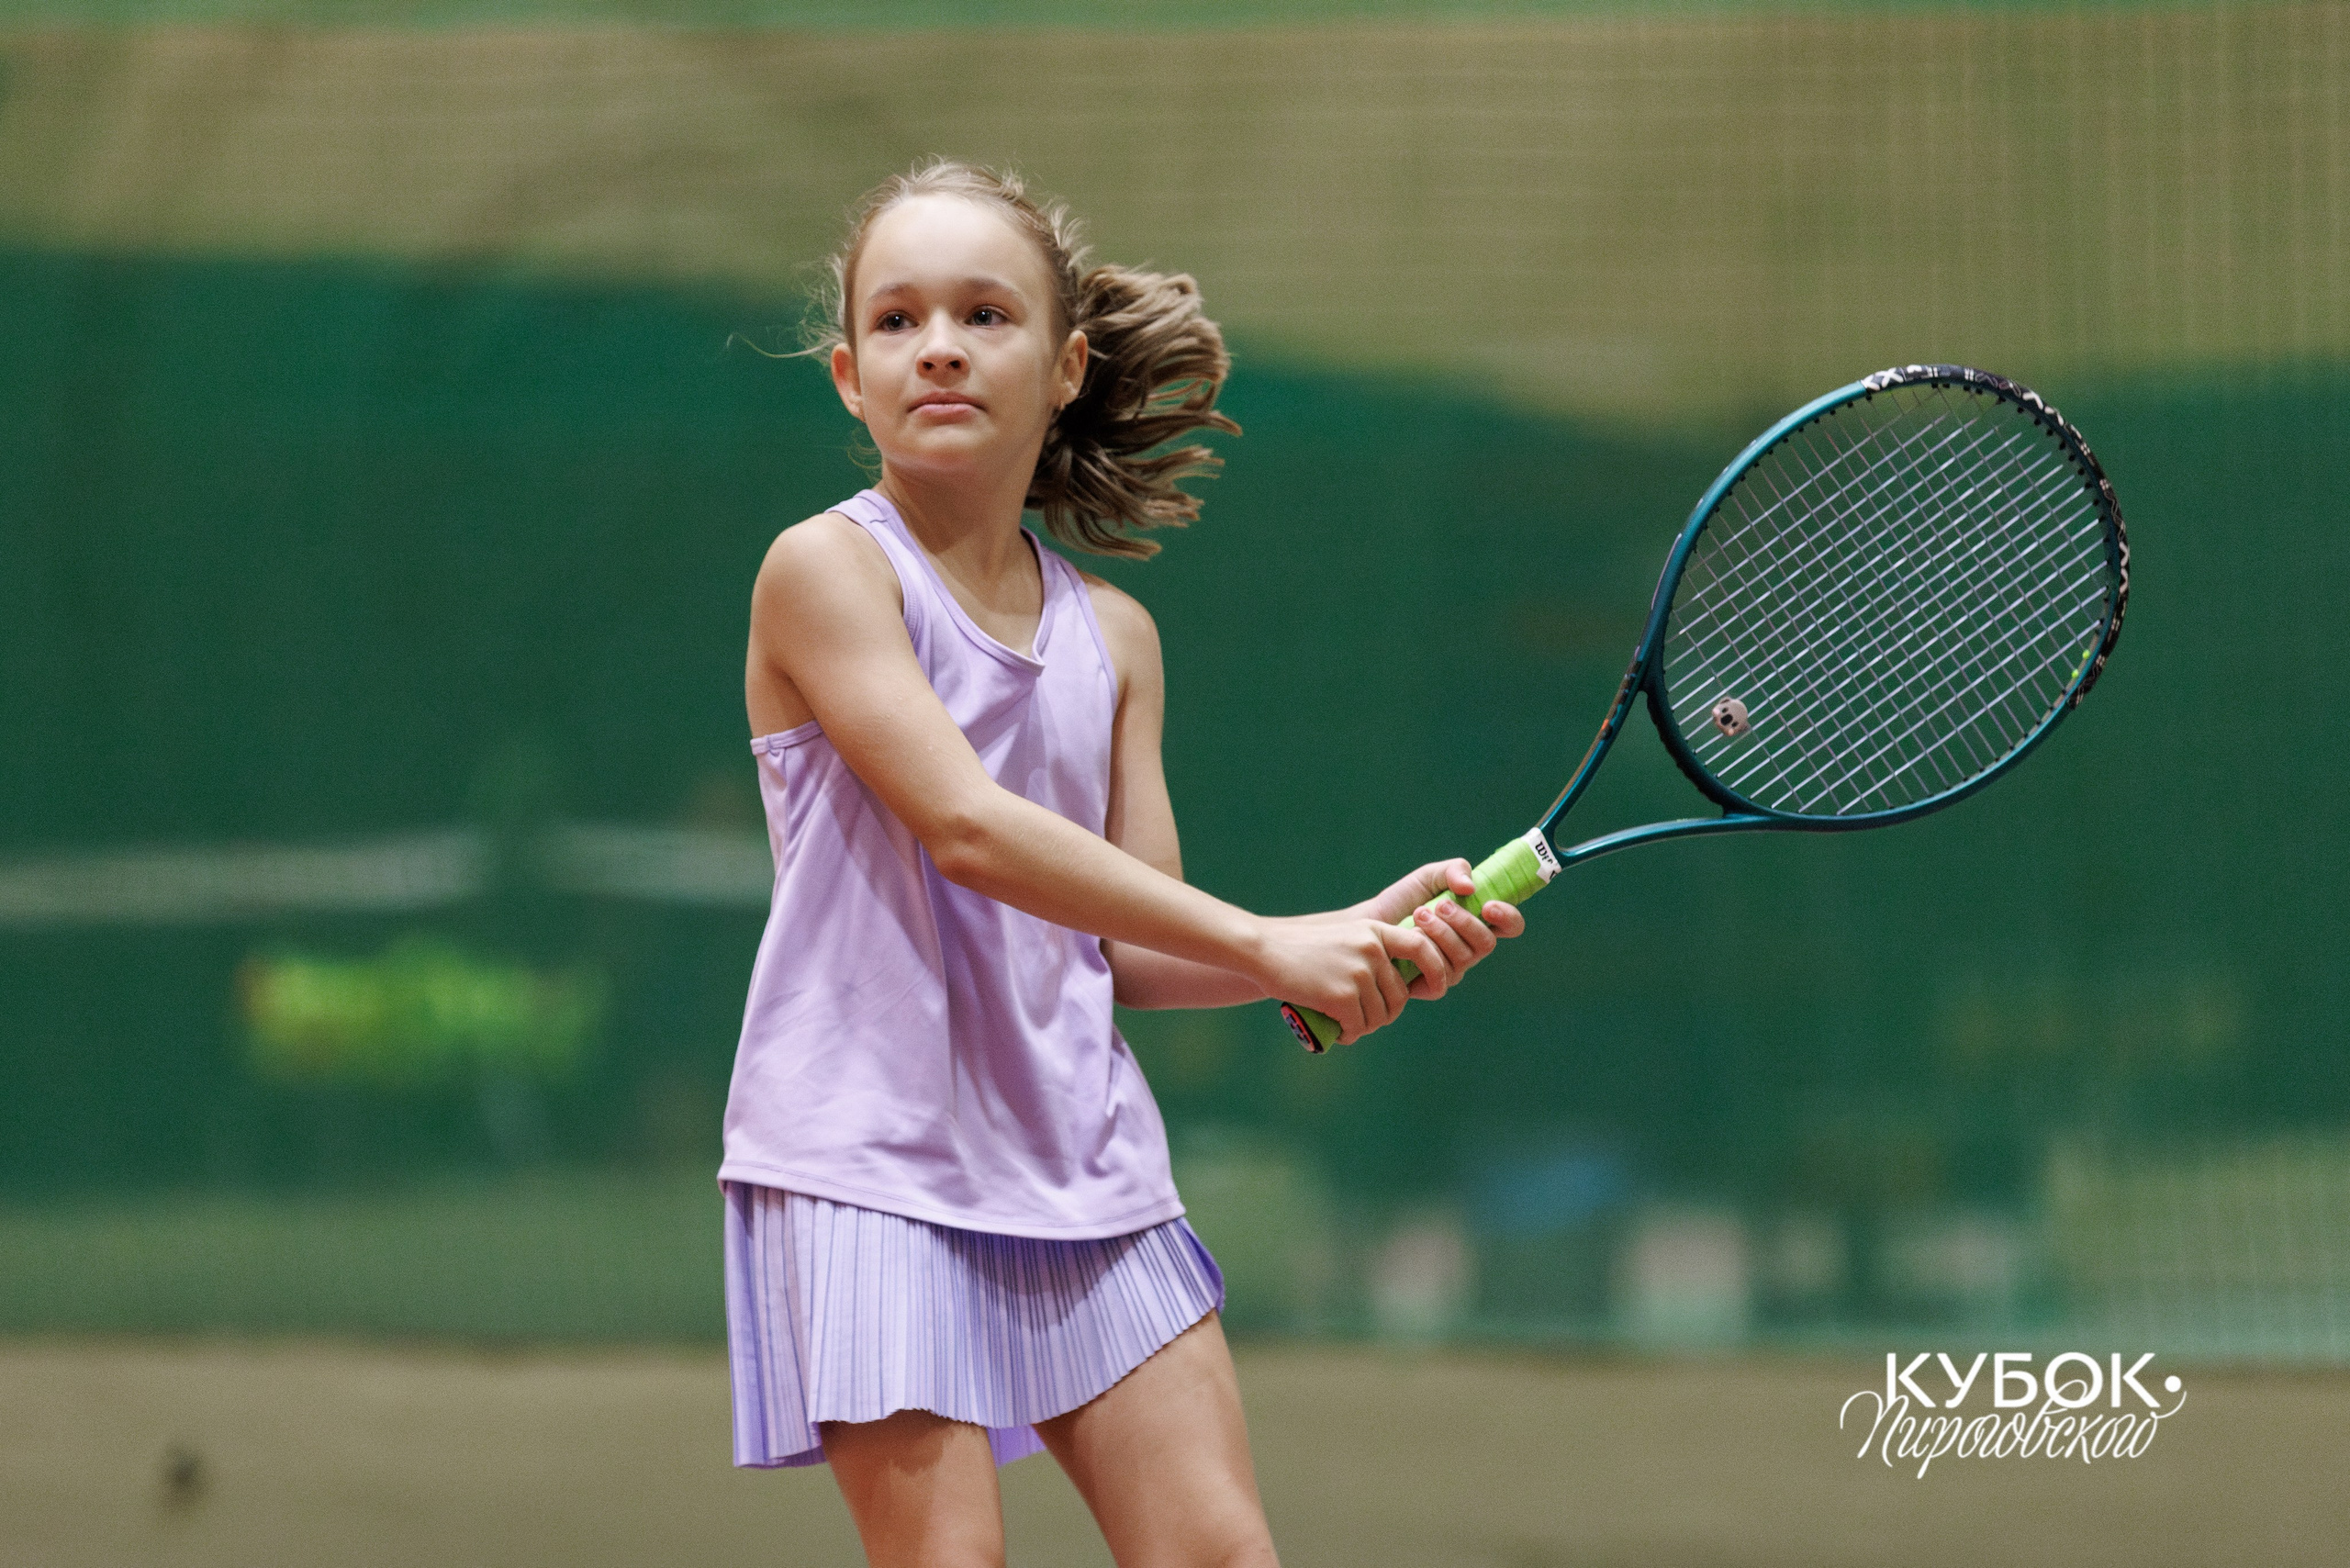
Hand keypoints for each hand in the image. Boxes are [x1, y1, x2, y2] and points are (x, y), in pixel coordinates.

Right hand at [1248, 913, 1447, 1045]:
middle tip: (1360, 1019)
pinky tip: (1335, 1031)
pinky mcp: (1342, 995)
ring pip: (1378, 1016)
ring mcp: (1358, 972)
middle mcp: (1372, 950)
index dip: (1436, 970)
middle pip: (1398, 996)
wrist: (1264, 950)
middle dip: (1384, 1014)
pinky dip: (1348, 1034)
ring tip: (1343, 1025)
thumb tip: (1396, 993)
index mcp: (1375, 931)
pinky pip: (1357, 1026)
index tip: (1436, 987)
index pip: (1422, 948)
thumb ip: (1370, 954)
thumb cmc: (1300, 948)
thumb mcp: (1344, 937)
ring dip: (1363, 1027)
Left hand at [1354, 858, 1526, 1002]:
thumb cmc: (1403, 901)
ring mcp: (1453, 968)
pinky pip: (1443, 977)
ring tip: (1418, 916)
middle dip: (1464, 922)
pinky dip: (1427, 955)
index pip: (1510, 926)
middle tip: (1439, 905)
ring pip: (1464, 958)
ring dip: (1441, 933)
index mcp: (1477, 922)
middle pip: (1487, 943)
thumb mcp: (1429, 876)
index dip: (1508, 917)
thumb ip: (1453, 870)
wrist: (1370, 923)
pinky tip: (1410, 938)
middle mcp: (1470, 948)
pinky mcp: (1433, 984)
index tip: (1488, 905)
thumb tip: (1471, 887)